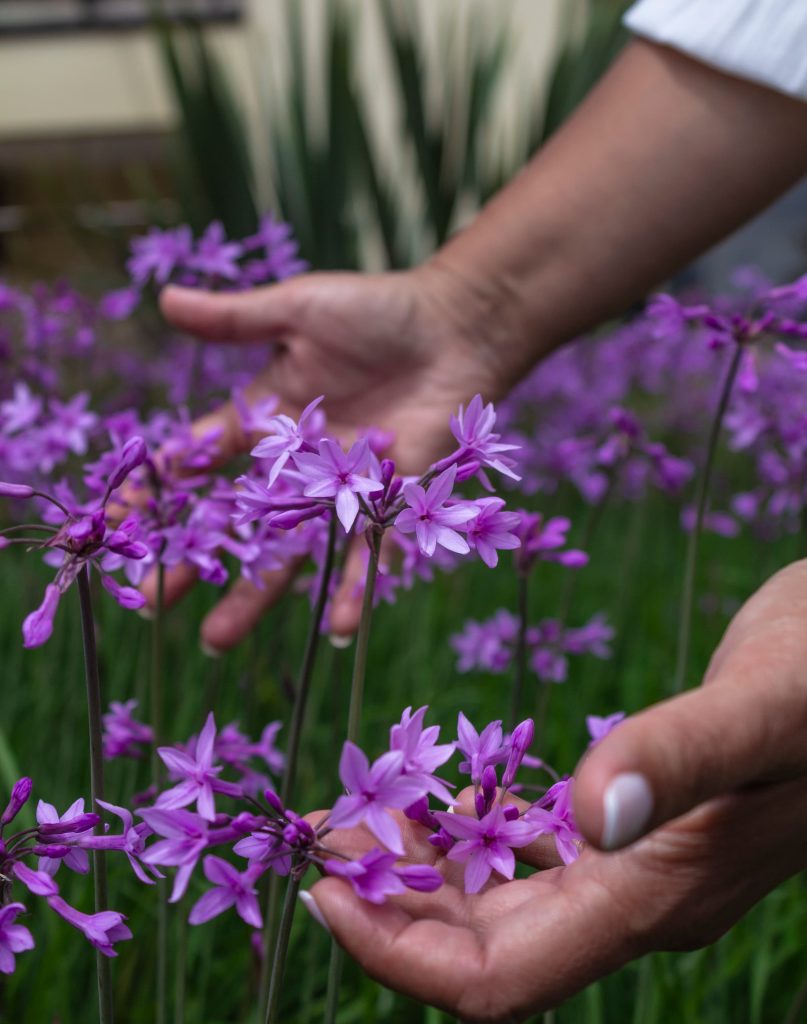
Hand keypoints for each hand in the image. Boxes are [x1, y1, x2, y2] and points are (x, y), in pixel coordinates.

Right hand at [144, 261, 519, 650]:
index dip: (156, 490)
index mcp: (263, 423)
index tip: (115, 523)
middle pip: (234, 523)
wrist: (455, 328)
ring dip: (256, 597)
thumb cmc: (376, 312)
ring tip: (216, 639)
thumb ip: (235, 319)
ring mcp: (340, 494)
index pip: (196, 462)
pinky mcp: (390, 504)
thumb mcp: (298, 309)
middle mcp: (295, 468)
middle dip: (192, 561)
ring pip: (291, 553)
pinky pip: (368, 554)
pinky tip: (335, 628)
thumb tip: (163, 297)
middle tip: (150, 603)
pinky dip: (353, 589)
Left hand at [305, 560, 806, 1021]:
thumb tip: (593, 816)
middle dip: (387, 904)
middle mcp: (635, 898)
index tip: (323, 889)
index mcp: (653, 897)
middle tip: (314, 832)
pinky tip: (436, 796)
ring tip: (352, 810)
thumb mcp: (763, 705)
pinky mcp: (635, 825)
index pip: (498, 979)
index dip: (400, 954)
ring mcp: (636, 865)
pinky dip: (471, 832)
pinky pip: (531, 854)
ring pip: (501, 901)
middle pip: (482, 946)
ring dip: (420, 868)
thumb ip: (683, 758)